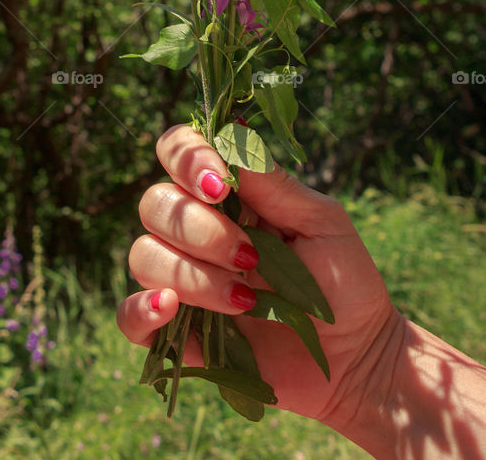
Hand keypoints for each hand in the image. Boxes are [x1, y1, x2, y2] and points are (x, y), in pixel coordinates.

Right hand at [116, 124, 401, 432]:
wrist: (356, 358)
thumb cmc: (344, 280)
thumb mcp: (319, 221)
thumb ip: (272, 182)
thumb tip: (233, 127)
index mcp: (228, 195)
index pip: (177, 151)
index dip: (187, 159)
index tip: (221, 187)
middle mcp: (196, 231)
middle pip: (155, 204)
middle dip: (199, 229)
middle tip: (250, 257)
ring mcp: (183, 281)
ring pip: (143, 255)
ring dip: (192, 275)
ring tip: (246, 299)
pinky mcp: (177, 333)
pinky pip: (128, 315)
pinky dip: (142, 308)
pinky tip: (172, 309)